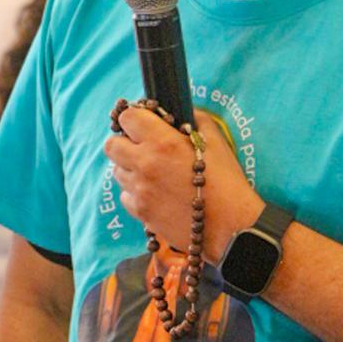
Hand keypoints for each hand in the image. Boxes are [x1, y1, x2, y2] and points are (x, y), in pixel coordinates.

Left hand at [104, 106, 262, 261]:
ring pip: (117, 172)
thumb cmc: (227, 181)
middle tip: (143, 147)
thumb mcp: (216, 140)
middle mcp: (145, 164)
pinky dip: (136, 193)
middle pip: (111, 146)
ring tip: (153, 173)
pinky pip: (125, 196)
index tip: (145, 123)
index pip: (127, 118)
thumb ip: (195, 120)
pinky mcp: (141, 213)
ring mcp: (140, 190)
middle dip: (125, 143)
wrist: (231, 227)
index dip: (135, 118)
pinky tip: (155, 193)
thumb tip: (181, 114)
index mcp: (163, 141)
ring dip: (130, 168)